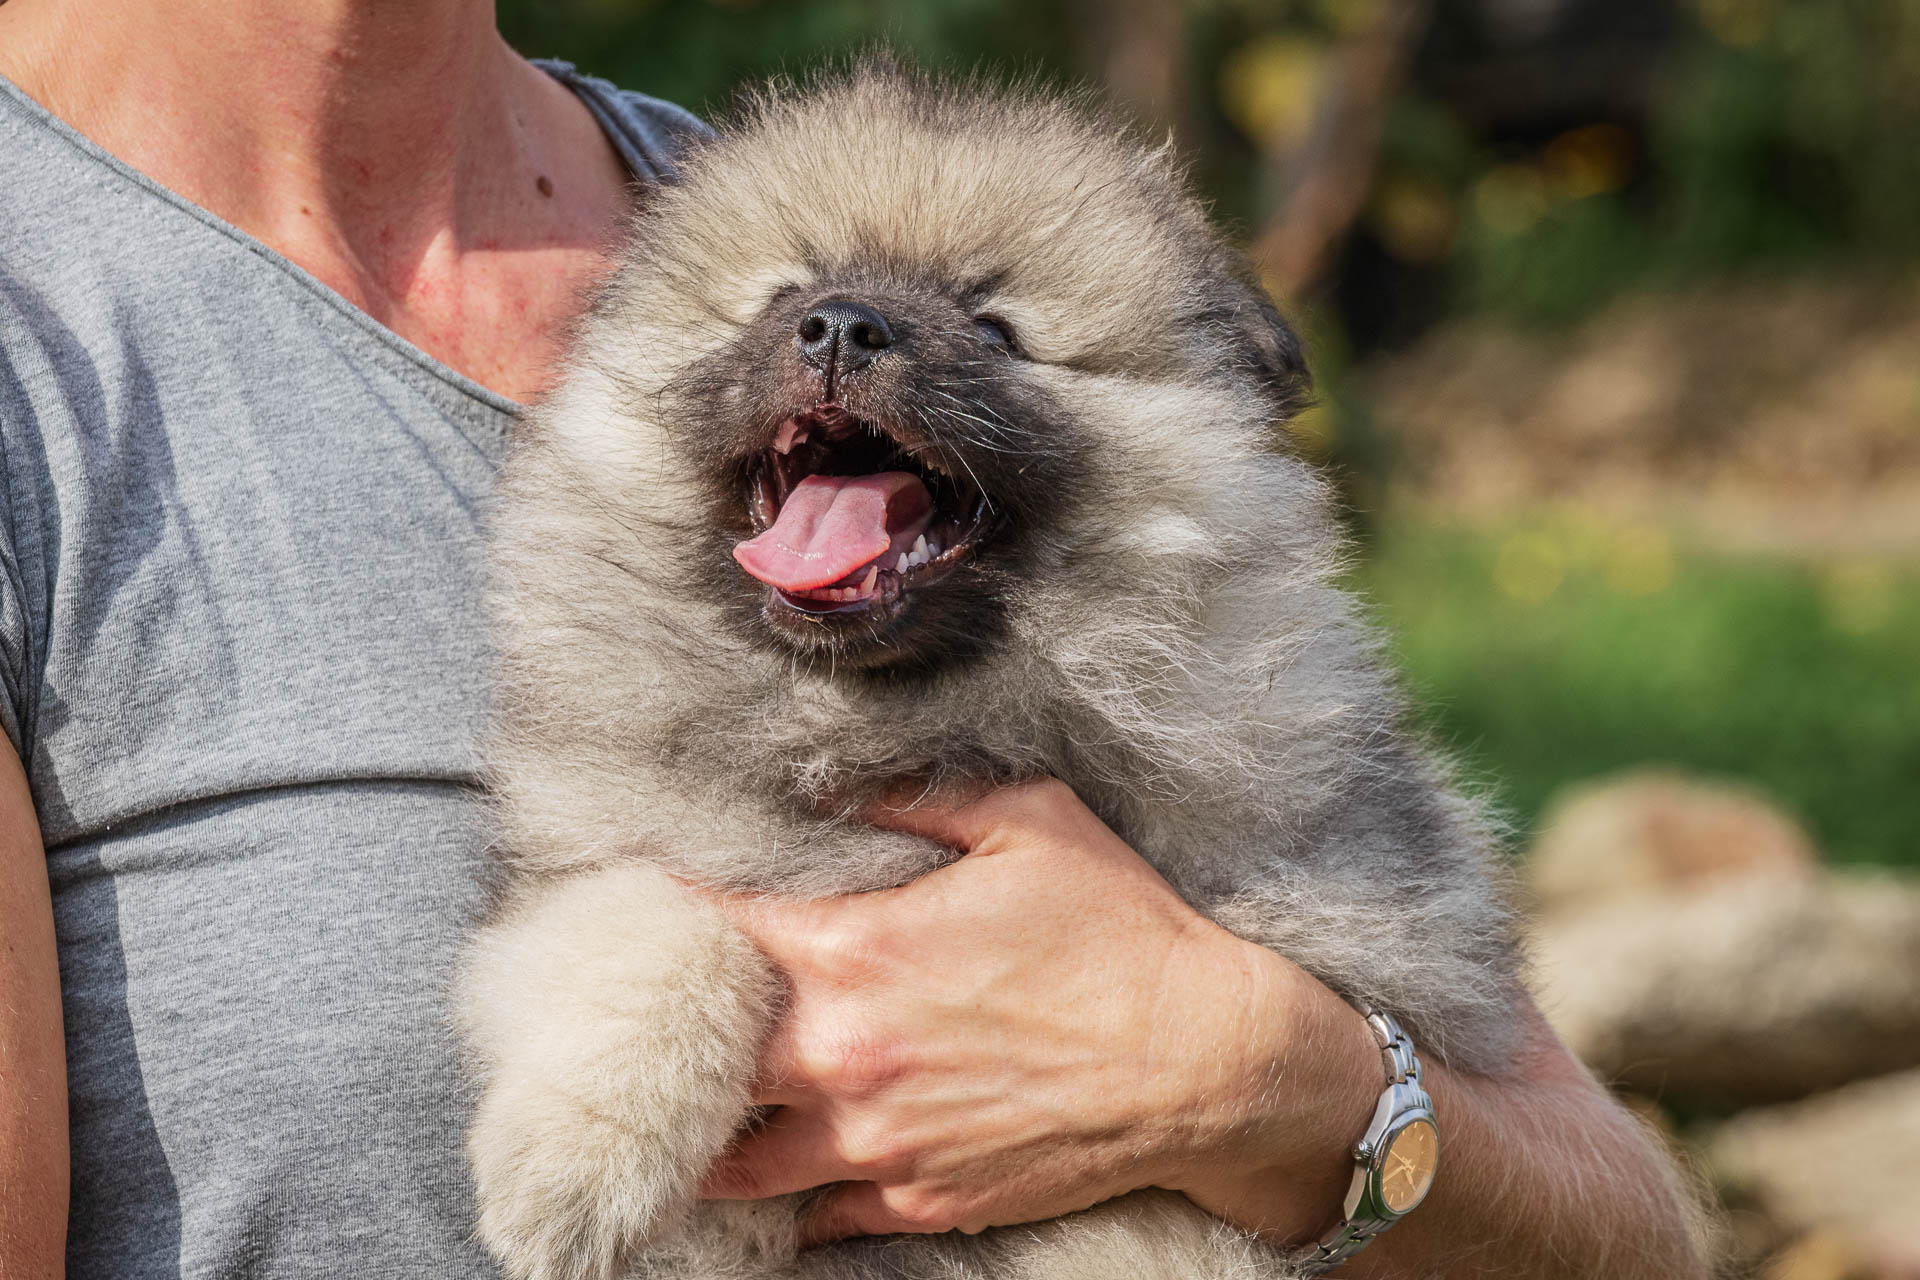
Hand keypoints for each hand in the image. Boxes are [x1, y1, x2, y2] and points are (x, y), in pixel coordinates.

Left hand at [700, 779, 1380, 1245]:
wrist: (1211, 1062)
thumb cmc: (1122, 934)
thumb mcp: (1030, 822)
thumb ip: (914, 794)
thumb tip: (831, 784)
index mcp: (856, 954)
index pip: (715, 929)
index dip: (670, 909)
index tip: (645, 898)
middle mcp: (845, 1058)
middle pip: (698, 1061)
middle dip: (672, 1035)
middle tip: (659, 1015)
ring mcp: (878, 1143)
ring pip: (739, 1163)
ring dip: (716, 1132)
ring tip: (704, 1107)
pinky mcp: (921, 1200)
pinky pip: (820, 1213)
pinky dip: (800, 1190)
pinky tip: (801, 1159)